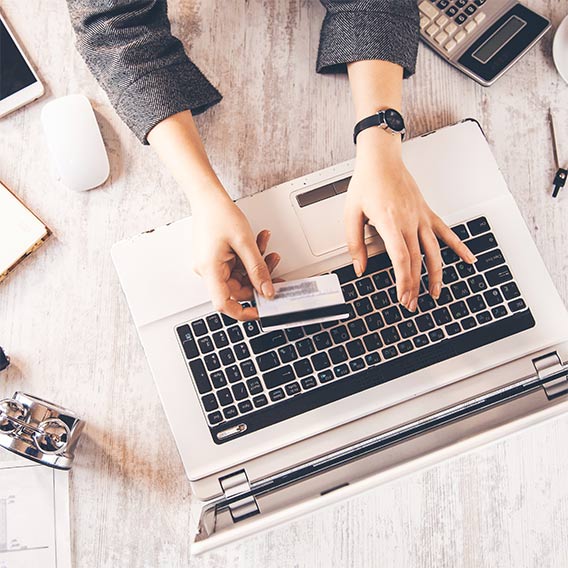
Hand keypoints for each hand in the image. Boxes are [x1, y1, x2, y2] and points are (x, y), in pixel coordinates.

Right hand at [191, 187, 279, 319]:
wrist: (208, 197)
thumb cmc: (219, 214)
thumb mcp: (245, 243)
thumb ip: (258, 269)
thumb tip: (267, 290)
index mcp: (210, 270)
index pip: (224, 304)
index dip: (243, 312)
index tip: (261, 311)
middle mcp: (208, 271)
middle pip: (238, 289)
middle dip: (258, 278)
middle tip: (274, 266)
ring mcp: (212, 265)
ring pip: (240, 276)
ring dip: (257, 264)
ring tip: (269, 250)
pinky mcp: (217, 258)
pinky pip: (237, 265)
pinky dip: (250, 257)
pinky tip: (259, 244)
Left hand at [344, 138, 475, 312]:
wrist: (381, 159)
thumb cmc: (366, 182)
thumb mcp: (351, 214)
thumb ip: (354, 243)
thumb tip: (359, 268)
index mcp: (389, 222)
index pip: (401, 258)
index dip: (404, 281)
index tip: (403, 296)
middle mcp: (409, 221)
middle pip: (417, 260)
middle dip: (414, 286)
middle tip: (411, 304)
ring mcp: (421, 217)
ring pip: (434, 251)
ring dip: (435, 275)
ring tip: (435, 293)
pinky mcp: (426, 212)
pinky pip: (446, 232)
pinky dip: (459, 247)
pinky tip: (469, 260)